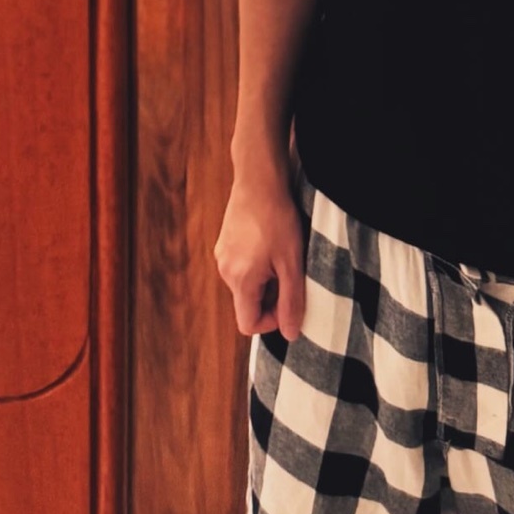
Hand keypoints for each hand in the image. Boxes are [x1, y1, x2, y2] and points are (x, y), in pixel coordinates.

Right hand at [214, 160, 306, 339]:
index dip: (270, 322)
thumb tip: (291, 334)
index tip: (288, 301)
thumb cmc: (277, 220)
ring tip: (281, 255)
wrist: (259, 179)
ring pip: (244, 284)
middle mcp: (225, 270)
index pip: (247, 324)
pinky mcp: (224, 241)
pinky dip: (256, 264)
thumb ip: (291, 302)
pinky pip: (240, 266)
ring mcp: (222, 254)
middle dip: (270, 298)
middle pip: (246, 303)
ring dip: (264, 280)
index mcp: (240, 280)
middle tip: (290, 274)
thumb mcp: (292, 263)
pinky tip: (270, 242)